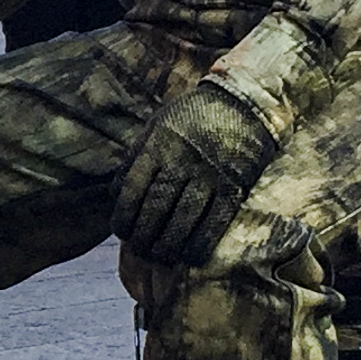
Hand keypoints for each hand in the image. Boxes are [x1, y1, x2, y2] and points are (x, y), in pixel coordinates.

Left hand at [113, 78, 277, 268]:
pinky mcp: (234, 186)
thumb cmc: (194, 116)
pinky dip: (201, 243)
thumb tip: (116, 193)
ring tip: (161, 257)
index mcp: (158, 146)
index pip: (132, 190)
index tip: (122, 231)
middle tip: (140, 250)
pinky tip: (192, 256)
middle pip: (156, 209)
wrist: (244, 102)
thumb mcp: (158, 125)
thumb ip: (136, 156)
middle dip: (144, 237)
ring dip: (169, 246)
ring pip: (184, 220)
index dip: (124, 217)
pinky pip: (216, 221)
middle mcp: (181, 162)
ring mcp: (209, 175)